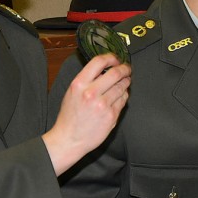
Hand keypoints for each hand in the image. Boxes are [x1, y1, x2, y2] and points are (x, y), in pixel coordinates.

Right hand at [43, 54, 130, 175]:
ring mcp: (102, 105)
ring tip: (126, 81)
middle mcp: (91, 93)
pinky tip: (121, 95)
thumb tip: (105, 69)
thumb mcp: (72, 93)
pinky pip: (123, 100)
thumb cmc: (70, 116)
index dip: (111, 58)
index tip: (116, 59)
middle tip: (127, 69)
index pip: (99, 62)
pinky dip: (124, 95)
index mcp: (79, 84)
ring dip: (126, 82)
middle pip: (115, 73)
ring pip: (122, 86)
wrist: (70, 139)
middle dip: (124, 69)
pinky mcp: (111, 115)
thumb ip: (87, 80)